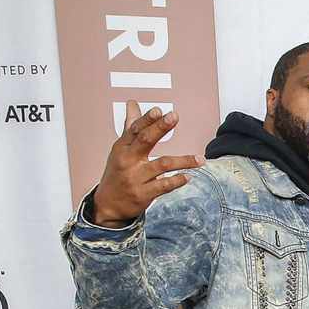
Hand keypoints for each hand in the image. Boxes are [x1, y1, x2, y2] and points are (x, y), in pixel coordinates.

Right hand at [91, 102, 202, 226]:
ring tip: (201, 159)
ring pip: (162, 165)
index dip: (147, 119)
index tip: (159, 110)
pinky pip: (164, 186)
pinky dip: (177, 181)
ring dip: (183, 161)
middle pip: (145, 141)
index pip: (135, 130)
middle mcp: (128, 160)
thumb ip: (131, 127)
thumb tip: (133, 103)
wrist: (108, 205)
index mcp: (122, 147)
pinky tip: (188, 176)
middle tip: (174, 116)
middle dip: (160, 128)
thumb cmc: (118, 173)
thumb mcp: (120, 150)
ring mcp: (135, 178)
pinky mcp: (143, 194)